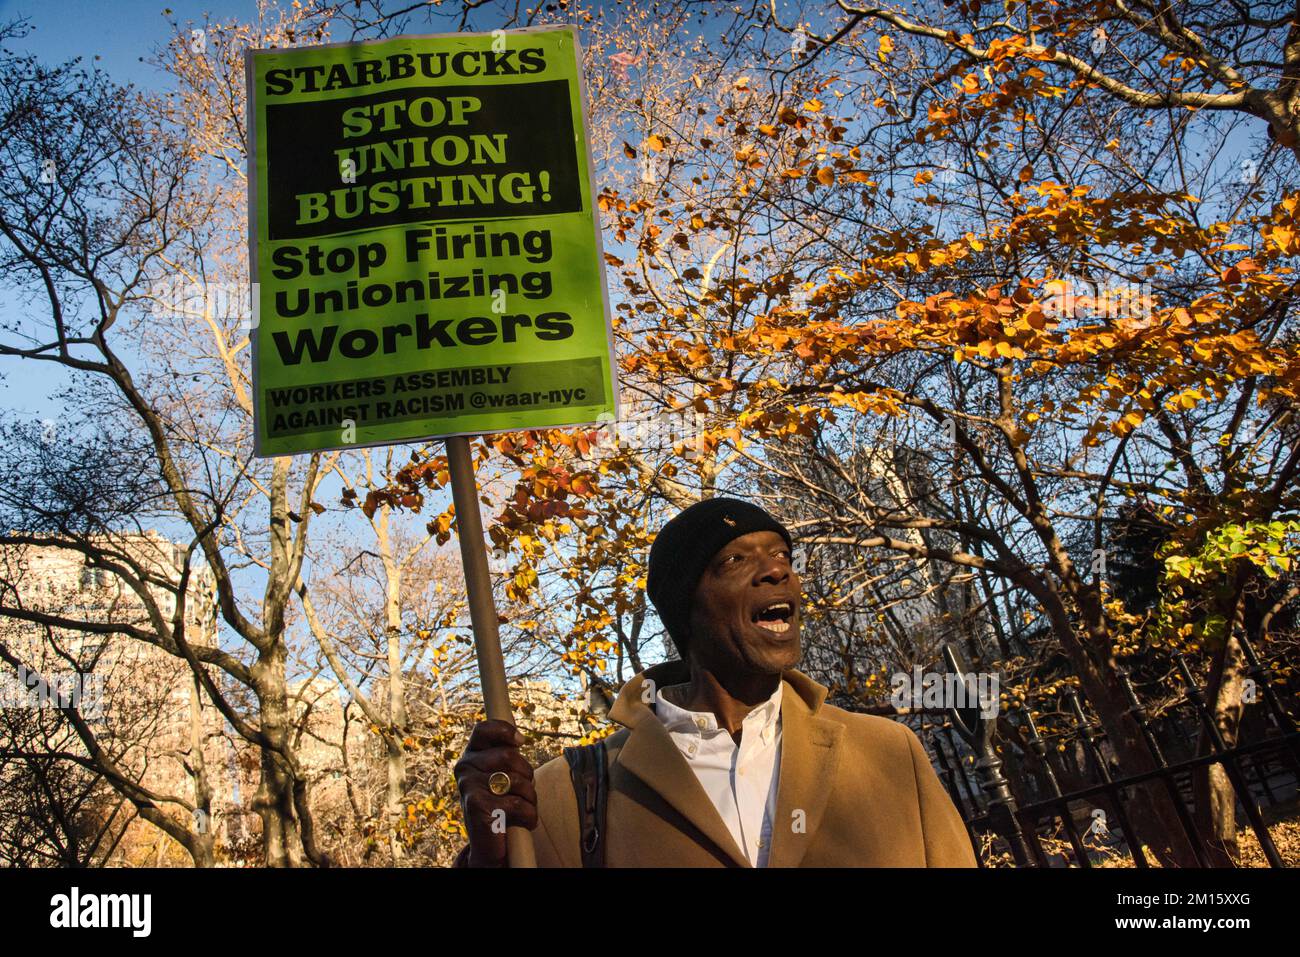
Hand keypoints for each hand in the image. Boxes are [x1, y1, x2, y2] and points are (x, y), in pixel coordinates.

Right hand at [454, 719, 537, 866]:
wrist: (488, 844)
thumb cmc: (500, 804)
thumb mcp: (501, 775)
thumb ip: (506, 755)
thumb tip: (520, 739)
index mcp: (471, 755)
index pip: (484, 729)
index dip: (505, 731)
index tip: (520, 742)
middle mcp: (465, 767)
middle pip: (509, 756)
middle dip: (527, 774)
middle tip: (524, 790)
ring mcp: (469, 786)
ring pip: (517, 780)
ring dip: (530, 797)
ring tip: (522, 808)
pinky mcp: (477, 806)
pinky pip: (518, 804)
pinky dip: (529, 816)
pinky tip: (522, 821)